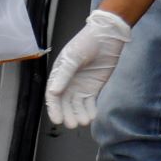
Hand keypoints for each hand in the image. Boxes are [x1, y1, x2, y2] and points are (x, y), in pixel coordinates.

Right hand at [44, 9, 132, 128]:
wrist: (107, 36)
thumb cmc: (87, 42)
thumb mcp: (73, 58)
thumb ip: (64, 75)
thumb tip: (53, 92)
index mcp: (59, 75)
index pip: (53, 95)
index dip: (54, 108)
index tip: (57, 120)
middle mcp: (68, 82)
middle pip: (64, 103)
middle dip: (67, 114)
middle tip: (72, 124)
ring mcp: (81, 86)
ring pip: (77, 105)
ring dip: (79, 114)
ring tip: (84, 121)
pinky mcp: (94, 87)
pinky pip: (90, 102)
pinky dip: (90, 110)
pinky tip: (92, 116)